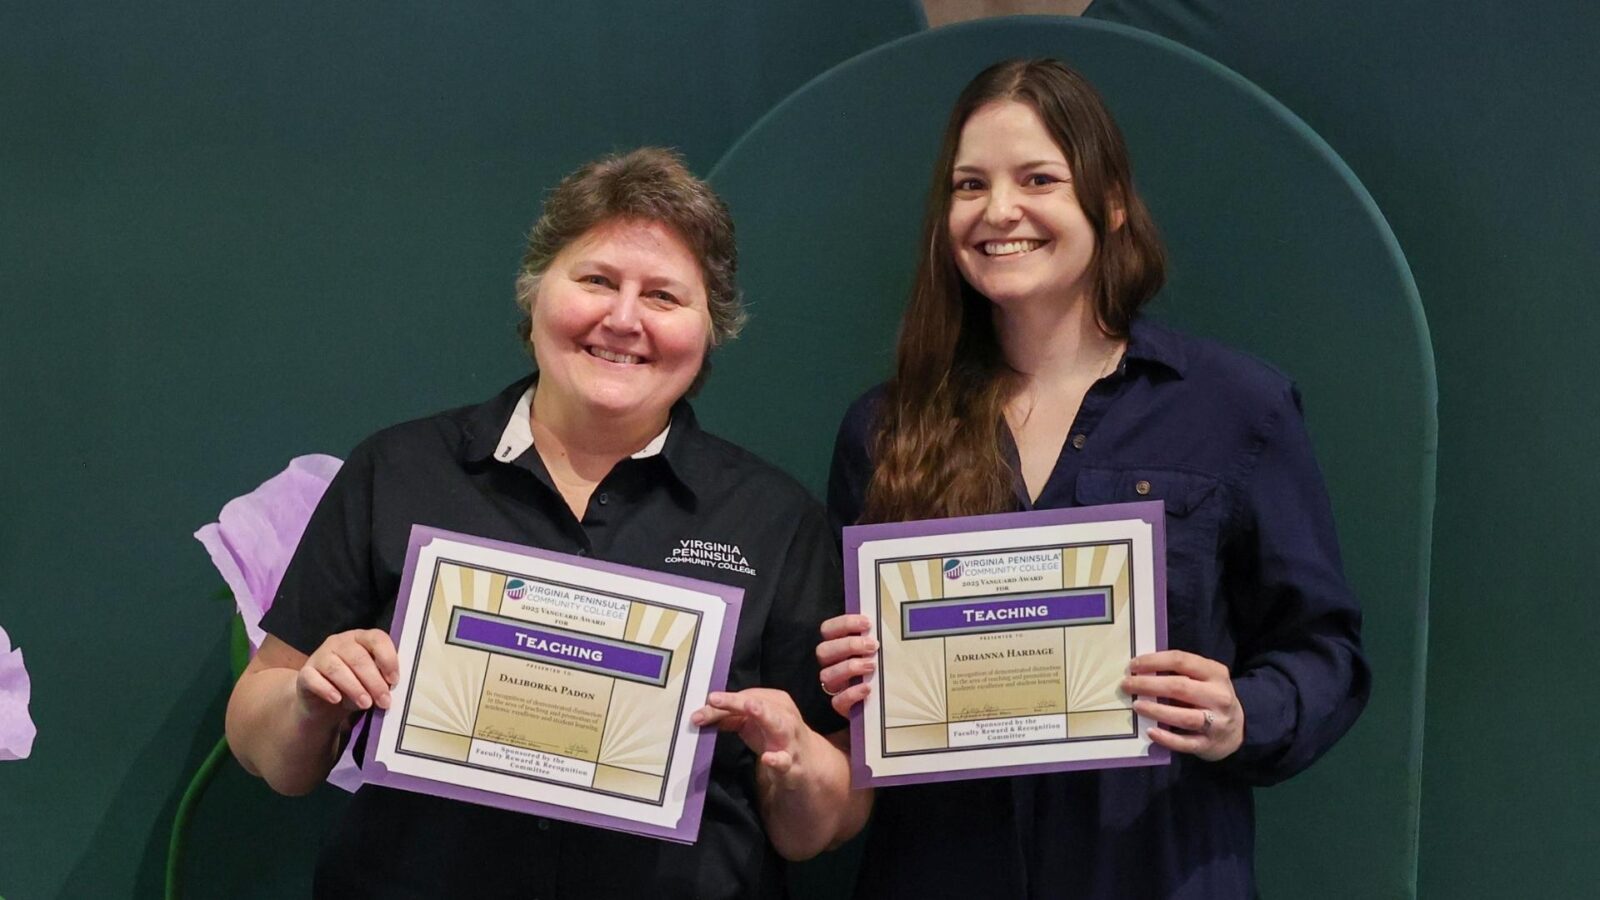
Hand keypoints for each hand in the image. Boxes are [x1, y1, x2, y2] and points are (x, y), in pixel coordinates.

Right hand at [295, 629, 398, 717]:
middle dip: (374, 681)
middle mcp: (339, 642)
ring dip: (354, 687)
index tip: (394, 680)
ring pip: (337, 668)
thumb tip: (392, 687)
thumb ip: (382, 679)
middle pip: (358, 657)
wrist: (322, 704)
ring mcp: (320, 656)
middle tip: (384, 700)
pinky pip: (314, 679)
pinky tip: (336, 699)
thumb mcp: (371, 681)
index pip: (377, 639)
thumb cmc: (354, 686)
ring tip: (366, 704)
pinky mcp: (305, 673)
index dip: (388, 658)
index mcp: (361, 638)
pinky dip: (326, 689)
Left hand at [692, 688, 810, 787]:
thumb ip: (730, 718)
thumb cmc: (775, 736)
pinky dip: (777, 759)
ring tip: (750, 708)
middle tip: (713, 699)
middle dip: (736, 701)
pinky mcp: (791, 762)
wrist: (805, 762)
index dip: (720, 704)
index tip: (698, 714)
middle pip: (757, 704)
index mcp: (774, 701)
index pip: (743, 698)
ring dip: (763, 714)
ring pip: (777, 723)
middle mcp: (783, 715)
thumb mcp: (752, 723)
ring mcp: (789, 738)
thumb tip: (702, 715)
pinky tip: (768, 758)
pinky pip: (784, 760)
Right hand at [815, 614, 877, 716]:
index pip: (828, 630)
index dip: (844, 624)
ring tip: (872, 665)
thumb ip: (874, 639)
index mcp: (836, 647)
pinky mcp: (841, 706)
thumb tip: (892, 625)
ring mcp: (834, 686)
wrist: (884, 702)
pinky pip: (837, 701)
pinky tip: (868, 688)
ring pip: (826, 675)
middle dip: (848, 645)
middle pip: (823, 651)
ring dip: (849, 667)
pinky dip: (852, 693)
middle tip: (873, 646)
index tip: (867, 623)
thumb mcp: (876, 652)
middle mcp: (831, 665)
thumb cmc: (880, 670)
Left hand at [1123, 650, 1243, 760]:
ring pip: (1183, 716)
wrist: (1238, 730)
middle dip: (1149, 685)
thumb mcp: (1204, 678)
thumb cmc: (1210, 697)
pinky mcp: (1208, 744)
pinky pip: (1185, 742)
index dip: (1154, 661)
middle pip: (1179, 687)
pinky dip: (1167, 738)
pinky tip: (1151, 731)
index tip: (1133, 665)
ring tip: (1136, 705)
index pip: (1182, 660)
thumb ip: (1180, 672)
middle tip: (1127, 685)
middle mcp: (1218, 696)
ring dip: (1156, 710)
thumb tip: (1141, 669)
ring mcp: (1216, 722)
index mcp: (1215, 673)